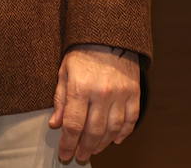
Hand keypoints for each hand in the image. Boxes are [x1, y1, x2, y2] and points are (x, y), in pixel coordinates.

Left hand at [49, 45, 141, 163]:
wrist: (109, 34)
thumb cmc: (83, 52)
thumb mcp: (64, 72)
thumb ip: (60, 99)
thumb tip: (56, 124)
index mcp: (80, 87)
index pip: (73, 125)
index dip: (68, 144)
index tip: (65, 154)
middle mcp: (101, 93)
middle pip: (93, 131)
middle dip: (85, 148)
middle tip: (80, 156)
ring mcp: (120, 94)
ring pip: (113, 129)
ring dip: (103, 144)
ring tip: (94, 149)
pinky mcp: (134, 92)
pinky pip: (131, 119)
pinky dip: (124, 133)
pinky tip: (116, 139)